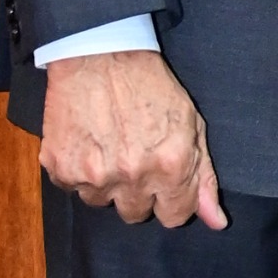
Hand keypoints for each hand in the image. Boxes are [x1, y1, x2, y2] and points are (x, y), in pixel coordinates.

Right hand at [39, 49, 226, 229]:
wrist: (98, 55)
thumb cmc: (149, 85)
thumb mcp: (190, 124)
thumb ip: (204, 177)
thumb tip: (217, 222)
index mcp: (170, 167)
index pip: (174, 217)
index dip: (171, 200)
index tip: (163, 184)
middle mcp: (132, 176)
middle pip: (135, 214)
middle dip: (138, 193)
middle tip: (133, 159)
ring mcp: (93, 175)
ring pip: (102, 203)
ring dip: (107, 184)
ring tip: (109, 147)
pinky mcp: (60, 168)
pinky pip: (72, 188)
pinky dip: (78, 171)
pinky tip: (88, 143)